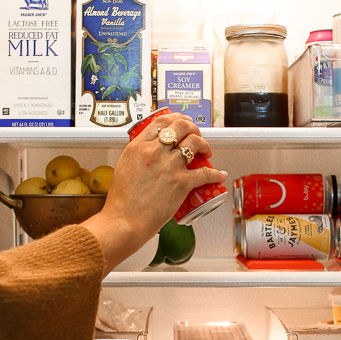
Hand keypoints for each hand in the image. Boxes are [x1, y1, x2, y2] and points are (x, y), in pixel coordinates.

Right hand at [82, 112, 227, 272]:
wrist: (124, 221)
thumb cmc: (122, 202)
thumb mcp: (123, 168)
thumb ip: (137, 158)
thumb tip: (148, 156)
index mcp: (138, 147)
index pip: (161, 122)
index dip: (175, 119)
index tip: (181, 122)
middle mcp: (155, 152)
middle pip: (181, 127)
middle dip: (193, 128)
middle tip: (196, 135)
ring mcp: (169, 166)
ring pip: (195, 143)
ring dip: (205, 144)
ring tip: (206, 151)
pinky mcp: (181, 182)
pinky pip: (205, 173)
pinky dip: (215, 173)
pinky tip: (218, 175)